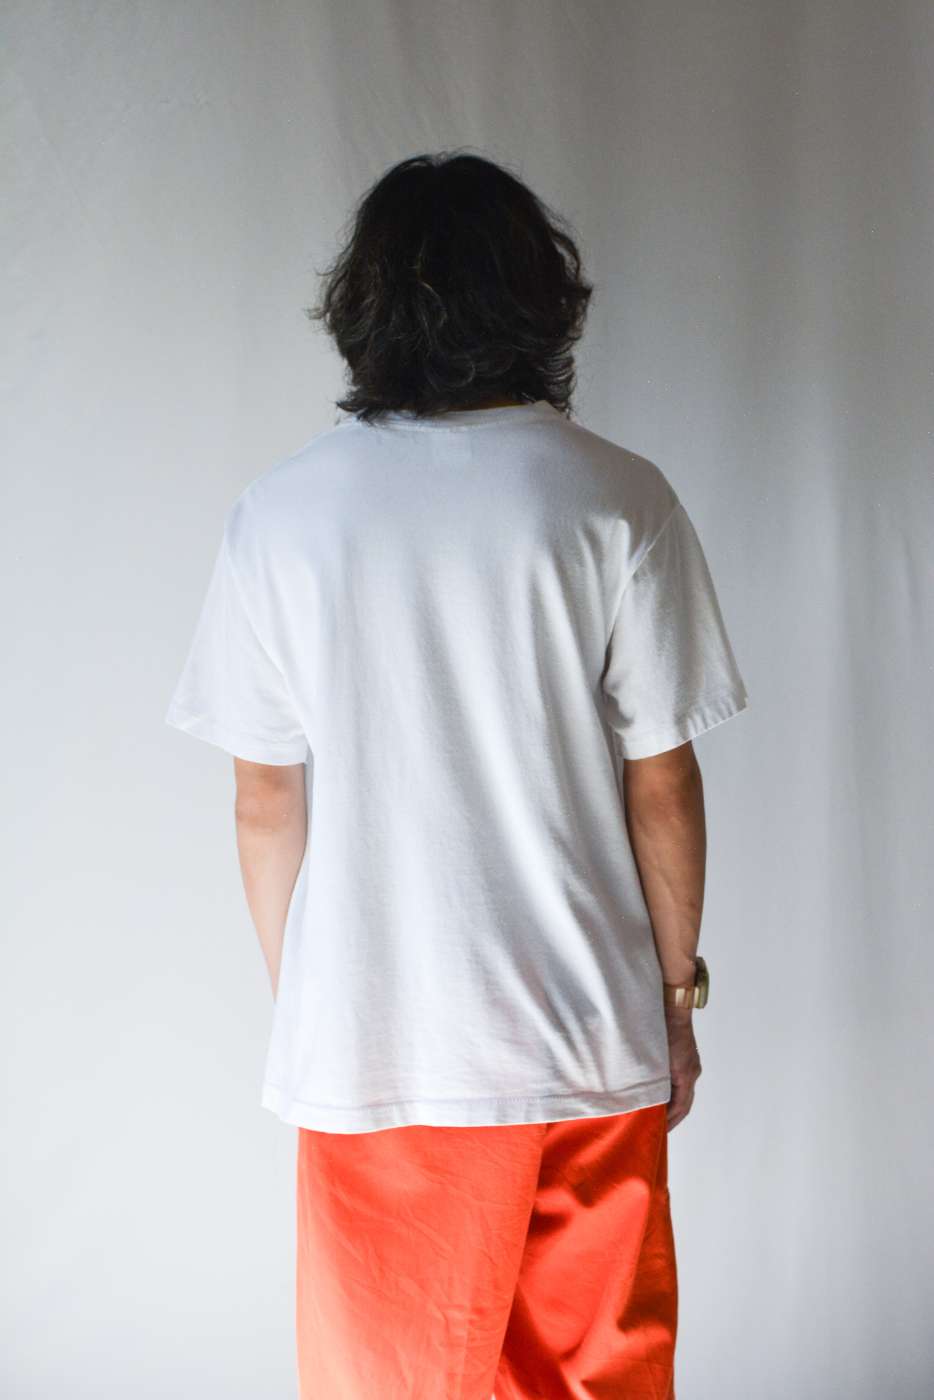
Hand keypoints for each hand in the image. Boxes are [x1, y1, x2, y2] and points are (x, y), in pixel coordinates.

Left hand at [665, 1007, 701, 1129]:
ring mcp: (690, 1064)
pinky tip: (659, 1093)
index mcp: (686, 1075)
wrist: (672, 1006)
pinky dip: (671, 1091)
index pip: (681, 1107)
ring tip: (656, 1114)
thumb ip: (654, 1079)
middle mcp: (691, 1072)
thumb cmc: (662, 1029)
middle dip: (671, 1117)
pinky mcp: (685, 1058)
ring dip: (671, 1104)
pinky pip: (680, 1081)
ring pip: (682, 1092)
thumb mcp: (655, 1058)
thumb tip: (644, 1098)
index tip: (659, 1131)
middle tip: (657, 1128)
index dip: (670, 1121)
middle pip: (684, 1102)